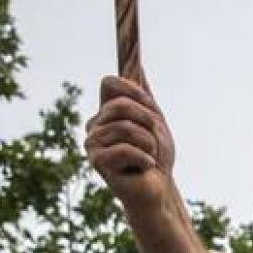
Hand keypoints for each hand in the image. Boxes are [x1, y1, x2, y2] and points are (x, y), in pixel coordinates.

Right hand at [84, 74, 177, 210]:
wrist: (159, 188)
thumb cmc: (156, 155)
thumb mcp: (154, 119)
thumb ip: (143, 95)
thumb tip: (137, 64)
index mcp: (105, 112)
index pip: (110, 83)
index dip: (135, 92)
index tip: (151, 109)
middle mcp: (94, 125)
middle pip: (120, 104)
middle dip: (148, 122)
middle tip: (153, 141)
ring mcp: (92, 144)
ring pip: (126, 128)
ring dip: (149, 144)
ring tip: (148, 157)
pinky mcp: (97, 162)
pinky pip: (126, 149)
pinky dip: (145, 158)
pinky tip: (145, 168)